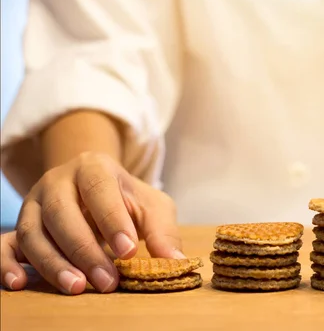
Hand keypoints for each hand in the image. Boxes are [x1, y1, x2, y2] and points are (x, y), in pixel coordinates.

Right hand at [1, 152, 181, 293]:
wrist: (94, 188)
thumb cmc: (126, 200)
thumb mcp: (152, 206)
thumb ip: (162, 230)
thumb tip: (175, 262)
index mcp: (93, 168)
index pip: (98, 189)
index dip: (111, 220)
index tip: (128, 250)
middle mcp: (57, 182)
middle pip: (62, 213)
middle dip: (85, 250)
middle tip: (108, 280)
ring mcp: (34, 203)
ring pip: (33, 232)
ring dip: (53, 263)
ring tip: (78, 287)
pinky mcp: (20, 225)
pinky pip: (4, 244)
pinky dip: (6, 264)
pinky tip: (20, 284)